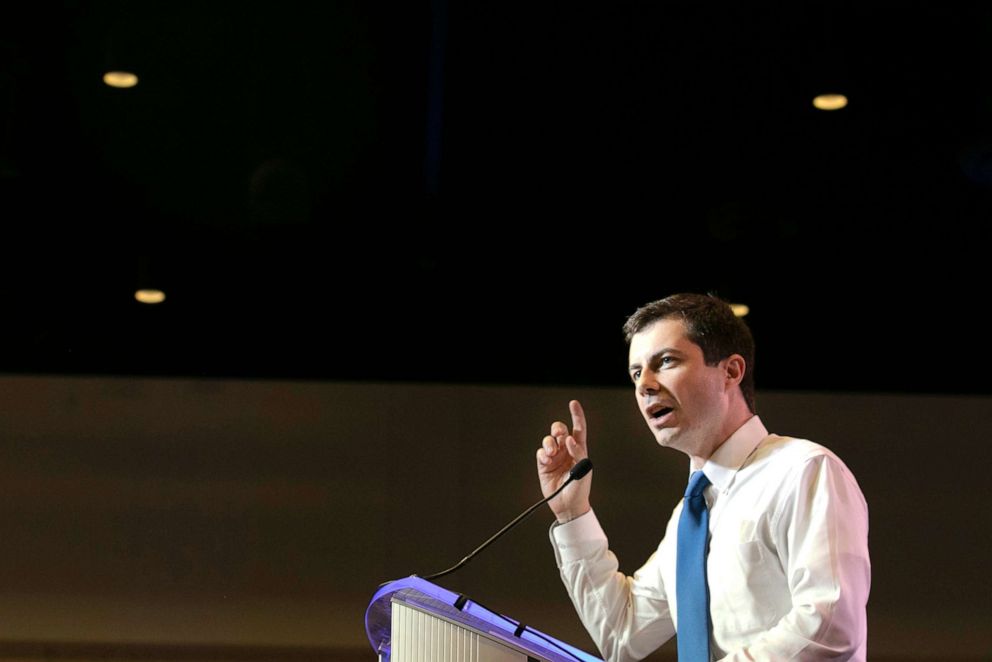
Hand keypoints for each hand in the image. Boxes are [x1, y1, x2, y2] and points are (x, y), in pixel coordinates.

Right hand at [536, 400, 591, 522]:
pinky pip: (541, 452)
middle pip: (560, 430)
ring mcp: (554, 456)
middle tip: (558, 434)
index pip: (578, 428)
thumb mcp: (584, 470)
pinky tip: (547, 460)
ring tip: (552, 454)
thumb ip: (578, 453)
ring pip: (548, 440)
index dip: (576, 415)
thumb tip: (569, 440)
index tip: (573, 403)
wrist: (568, 505)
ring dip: (549, 443)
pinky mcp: (544, 464)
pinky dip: (543, 454)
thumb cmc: (580, 489)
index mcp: (579, 449)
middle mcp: (566, 450)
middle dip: (557, 428)